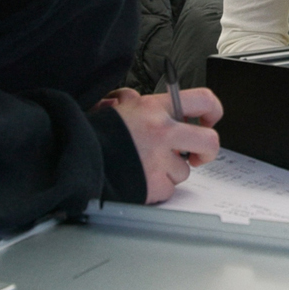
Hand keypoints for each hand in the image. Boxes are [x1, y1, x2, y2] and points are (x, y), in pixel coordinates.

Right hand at [96, 86, 221, 202]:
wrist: (75, 158)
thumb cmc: (95, 135)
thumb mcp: (121, 108)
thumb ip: (145, 107)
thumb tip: (160, 109)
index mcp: (154, 108)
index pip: (202, 100)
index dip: (213, 110)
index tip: (210, 120)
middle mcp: (161, 132)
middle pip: (209, 142)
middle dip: (207, 152)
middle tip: (198, 156)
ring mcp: (159, 160)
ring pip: (183, 171)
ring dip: (169, 172)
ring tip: (143, 166)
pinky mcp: (154, 185)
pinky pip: (168, 190)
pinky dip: (156, 188)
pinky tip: (139, 179)